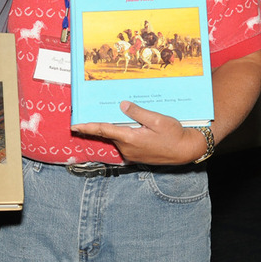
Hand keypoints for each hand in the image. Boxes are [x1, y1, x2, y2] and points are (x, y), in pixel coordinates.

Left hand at [71, 100, 206, 164]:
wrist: (186, 150)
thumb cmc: (173, 134)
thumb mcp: (157, 120)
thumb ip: (138, 112)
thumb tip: (122, 105)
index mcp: (130, 139)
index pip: (103, 130)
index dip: (87, 127)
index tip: (74, 126)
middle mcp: (127, 149)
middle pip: (109, 133)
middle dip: (101, 123)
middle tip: (92, 110)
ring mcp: (131, 154)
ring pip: (117, 137)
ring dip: (115, 128)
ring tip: (118, 114)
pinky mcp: (136, 156)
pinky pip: (125, 142)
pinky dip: (123, 133)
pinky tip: (130, 125)